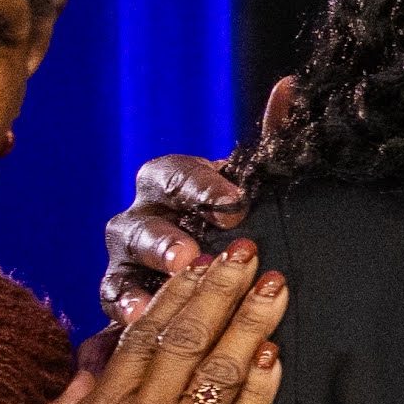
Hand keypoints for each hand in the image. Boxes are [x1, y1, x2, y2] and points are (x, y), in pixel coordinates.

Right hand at [0, 238, 284, 403]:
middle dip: (222, 293)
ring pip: (222, 378)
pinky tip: (274, 356)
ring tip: (276, 289)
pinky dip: (260, 390)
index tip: (201, 262)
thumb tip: (97, 359)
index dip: (177, 295)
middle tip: (250, 255)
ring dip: (253, 327)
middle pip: (189, 344)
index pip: (145, 339)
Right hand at [96, 77, 291, 330]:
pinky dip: (123, 305)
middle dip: (166, 237)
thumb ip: (271, 141)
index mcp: (174, 185)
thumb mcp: (259, 188)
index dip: (202, 187)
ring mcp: (128, 256)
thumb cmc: (238, 225)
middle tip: (193, 254)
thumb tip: (290, 85)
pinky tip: (140, 317)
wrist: (222, 280)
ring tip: (169, 292)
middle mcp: (145, 216)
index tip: (237, 204)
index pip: (177, 174)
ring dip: (147, 273)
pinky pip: (113, 297)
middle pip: (144, 219)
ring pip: (125, 258)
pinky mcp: (122, 294)